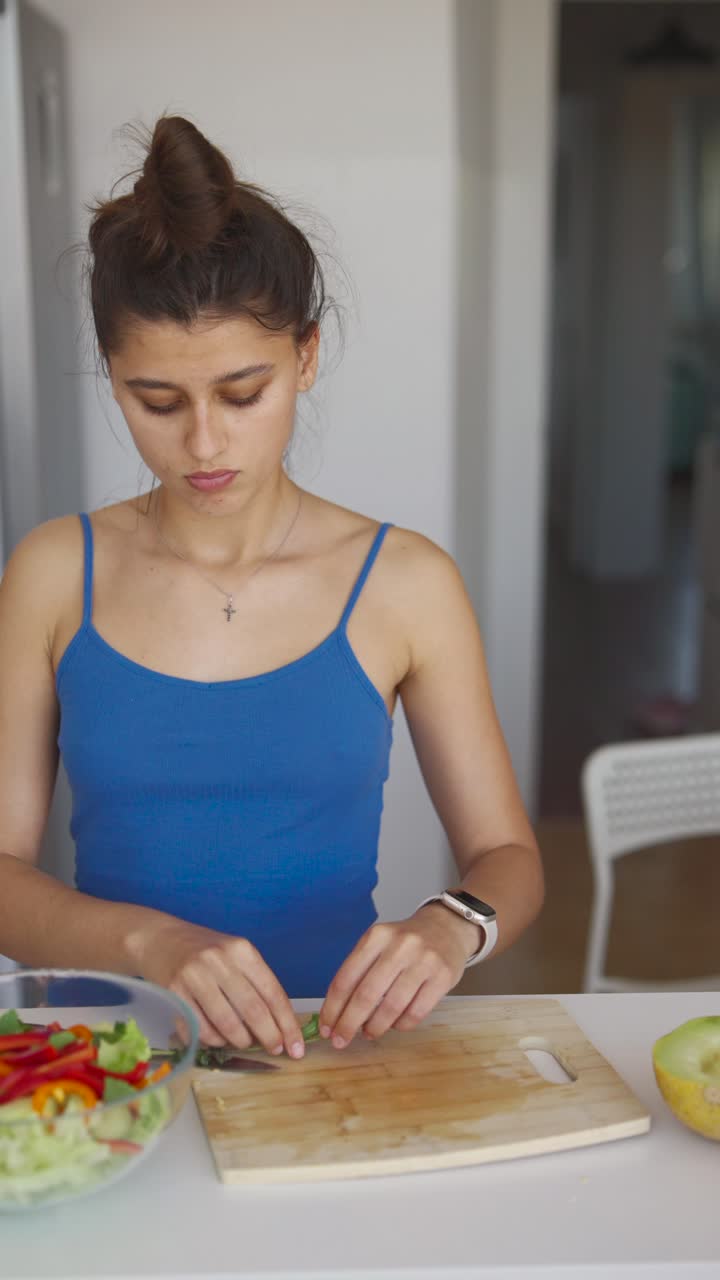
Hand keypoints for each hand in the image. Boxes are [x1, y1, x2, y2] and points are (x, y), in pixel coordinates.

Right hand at [140, 919, 304, 1057]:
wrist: (159, 939)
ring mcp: (195, 976)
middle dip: (270, 1036)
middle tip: (276, 1049)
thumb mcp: (234, 954)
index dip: (287, 1023)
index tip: (296, 1045)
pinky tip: (219, 1038)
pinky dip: (214, 1040)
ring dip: (241, 1040)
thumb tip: (278, 1022)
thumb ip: (254, 982)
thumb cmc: (203, 950)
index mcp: (241, 950)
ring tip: (245, 1042)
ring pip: (227, 1023)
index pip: (272, 992)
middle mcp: (219, 961)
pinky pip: (200, 1028)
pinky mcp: (174, 993)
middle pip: (253, 1010)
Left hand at [318, 904, 478, 1047]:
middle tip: (339, 1041)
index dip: (332, 1008)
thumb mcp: (378, 944)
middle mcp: (400, 946)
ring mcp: (424, 961)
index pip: (346, 978)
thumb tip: (337, 1014)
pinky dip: (400, 1025)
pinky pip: (416, 1012)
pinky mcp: (443, 977)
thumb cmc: (405, 943)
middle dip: (348, 1024)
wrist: (446, 928)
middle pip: (366, 995)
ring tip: (368, 1033)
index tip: (325, 1027)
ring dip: (375, 1027)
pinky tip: (394, 1025)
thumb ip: (359, 972)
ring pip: (392, 1007)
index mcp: (376, 937)